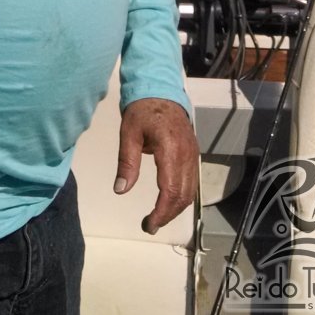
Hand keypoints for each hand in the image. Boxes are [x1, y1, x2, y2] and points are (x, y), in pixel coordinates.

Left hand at [114, 97, 198, 233]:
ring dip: (176, 209)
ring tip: (157, 218)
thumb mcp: (128, 133)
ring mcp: (193, 155)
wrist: (161, 89)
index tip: (149, 224)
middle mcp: (187, 155)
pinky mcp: (194, 154)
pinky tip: (168, 202)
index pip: (171, 190)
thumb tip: (120, 190)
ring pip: (190, 192)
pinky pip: (192, 182)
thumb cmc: (142, 111)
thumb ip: (127, 162)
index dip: (161, 212)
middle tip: (149, 225)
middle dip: (168, 215)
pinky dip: (182, 197)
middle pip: (183, 196)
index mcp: (171, 150)